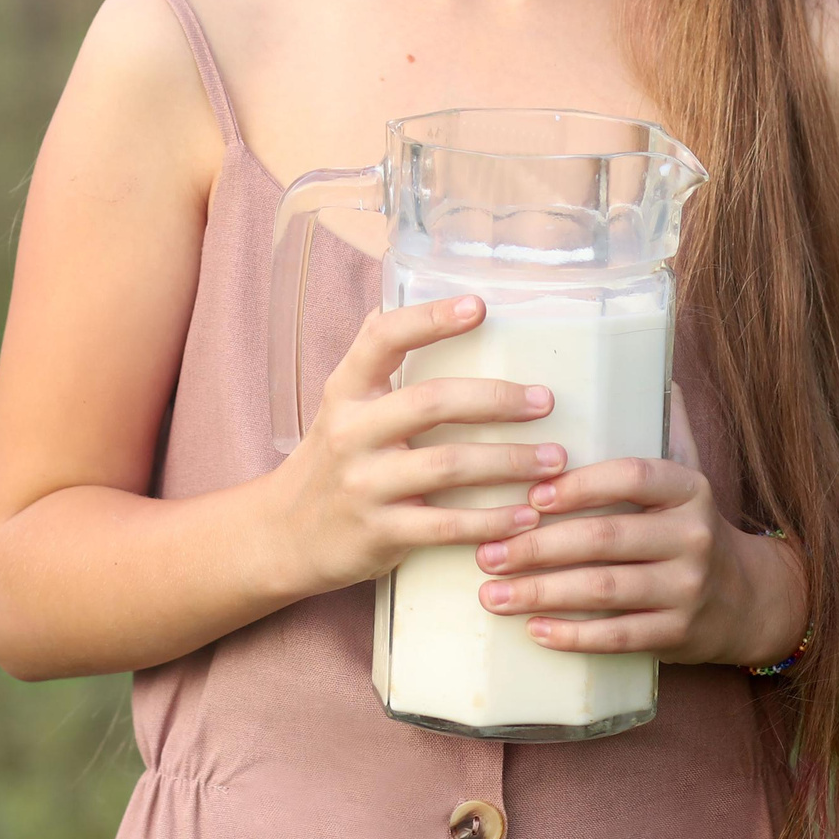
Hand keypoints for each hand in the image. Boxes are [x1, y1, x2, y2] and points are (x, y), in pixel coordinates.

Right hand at [258, 296, 567, 598]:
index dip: (430, 318)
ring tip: (554, 461)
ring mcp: (363, 484)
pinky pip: (446, 525)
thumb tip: (391, 302)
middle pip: (432, 402)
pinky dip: (492, 521)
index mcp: (346, 392)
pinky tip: (526, 517)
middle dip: (497, 400)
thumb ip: (370, 363)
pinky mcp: (379, 532)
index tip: (479, 306)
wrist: (283, 536)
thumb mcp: (338, 407)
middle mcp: (351, 431)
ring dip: (509, 461)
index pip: (384, 339)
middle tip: (545, 401)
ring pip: (448, 465)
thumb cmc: (328, 463)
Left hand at [467, 386, 807, 665]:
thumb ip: (665, 425)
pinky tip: (533, 629)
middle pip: (605, 538)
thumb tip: (650, 364)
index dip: (580, 484)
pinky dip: (574, 635)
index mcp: (688, 488)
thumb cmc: (692, 525)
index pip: (631, 477)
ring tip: (490, 593)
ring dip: (541, 592)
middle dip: (538, 545)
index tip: (530, 492)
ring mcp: (688, 589)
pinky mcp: (680, 634)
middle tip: (485, 551)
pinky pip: (620, 636)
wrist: (751, 599)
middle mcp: (693, 537)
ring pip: (605, 590)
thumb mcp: (688, 472)